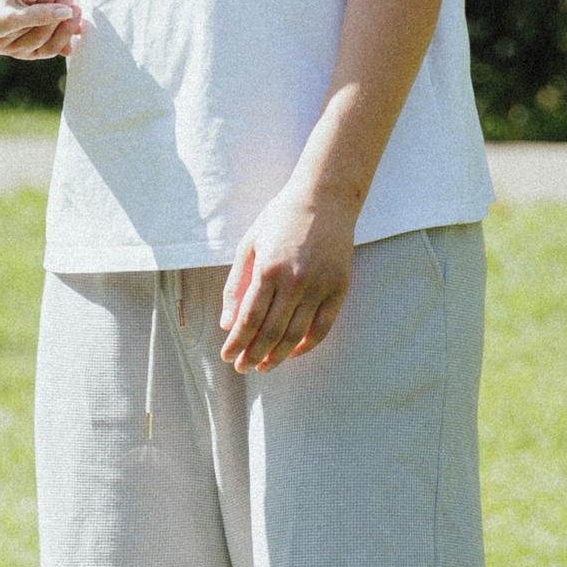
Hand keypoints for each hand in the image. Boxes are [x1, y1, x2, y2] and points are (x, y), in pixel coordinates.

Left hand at [219, 182, 355, 371]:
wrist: (325, 198)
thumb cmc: (280, 218)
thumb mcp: (249, 244)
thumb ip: (236, 285)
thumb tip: (227, 322)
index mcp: (268, 269)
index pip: (249, 319)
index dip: (237, 342)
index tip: (227, 356)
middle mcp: (296, 281)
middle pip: (272, 332)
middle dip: (254, 355)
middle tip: (243, 368)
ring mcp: (320, 286)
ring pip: (297, 334)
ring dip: (279, 356)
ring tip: (265, 366)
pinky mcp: (340, 288)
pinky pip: (323, 326)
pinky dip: (308, 344)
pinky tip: (294, 352)